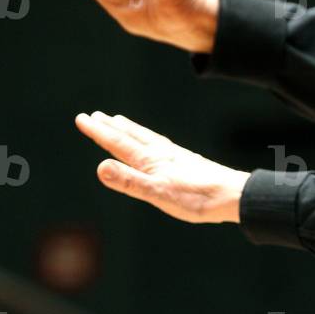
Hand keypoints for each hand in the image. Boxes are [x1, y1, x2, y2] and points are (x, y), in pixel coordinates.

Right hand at [75, 112, 249, 222]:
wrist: (233, 195)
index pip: (118, 143)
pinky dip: (150, 139)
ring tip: (119, 121)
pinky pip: (161, 144)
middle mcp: (161, 154)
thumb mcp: (159, 194)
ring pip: (146, 138)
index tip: (81, 119)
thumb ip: (130, 181)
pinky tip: (156, 144)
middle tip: (94, 116)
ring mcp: (175, 157)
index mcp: (151, 160)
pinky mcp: (187, 162)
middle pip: (130, 136)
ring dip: (129, 129)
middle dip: (110, 127)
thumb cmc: (197, 198)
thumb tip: (100, 167)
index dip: (98, 132)